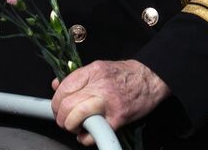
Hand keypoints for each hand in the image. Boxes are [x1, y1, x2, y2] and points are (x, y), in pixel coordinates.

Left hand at [51, 59, 168, 144]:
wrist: (151, 79)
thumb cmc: (126, 75)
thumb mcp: (100, 69)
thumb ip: (79, 78)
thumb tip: (57, 86)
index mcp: (93, 71)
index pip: (64, 88)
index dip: (56, 102)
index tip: (58, 108)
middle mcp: (100, 85)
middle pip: (67, 104)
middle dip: (61, 118)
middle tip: (65, 121)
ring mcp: (109, 102)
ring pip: (77, 116)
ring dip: (71, 126)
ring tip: (76, 127)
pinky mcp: (118, 118)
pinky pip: (95, 132)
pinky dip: (87, 138)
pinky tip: (89, 135)